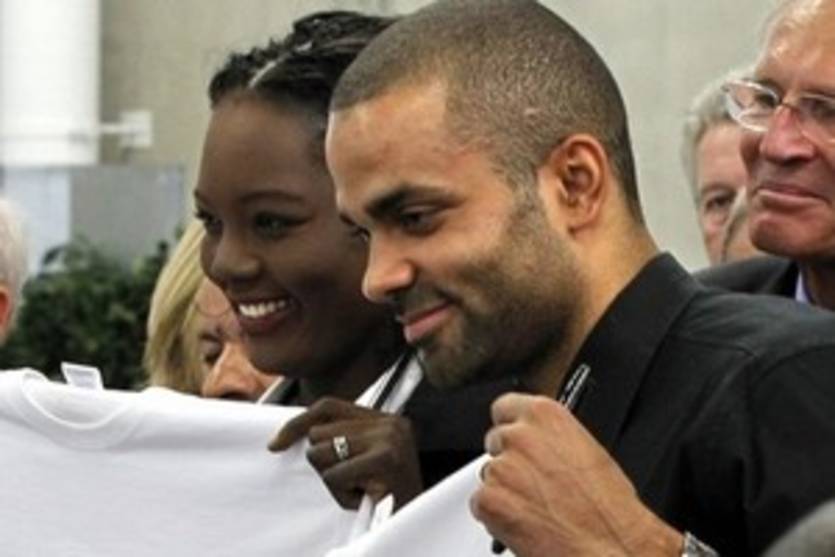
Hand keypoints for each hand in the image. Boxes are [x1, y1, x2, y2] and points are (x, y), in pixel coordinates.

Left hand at [269, 397, 422, 509]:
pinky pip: (334, 475)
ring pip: (321, 453)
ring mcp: (389, 438)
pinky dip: (342, 495)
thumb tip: (289, 435)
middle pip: (319, 431)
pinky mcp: (385, 458)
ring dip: (333, 481)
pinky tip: (364, 499)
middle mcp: (389, 422)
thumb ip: (340, 439)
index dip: (297, 423)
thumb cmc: (386, 496)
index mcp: (384, 418)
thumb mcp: (364, 459)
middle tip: (351, 481)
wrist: (415, 522)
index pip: (328, 406)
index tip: (275, 444)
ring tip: (359, 489)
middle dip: (324, 463)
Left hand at [470, 393, 682, 556]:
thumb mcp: (588, 451)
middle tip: (532, 485)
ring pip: (488, 476)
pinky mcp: (488, 500)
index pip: (505, 408)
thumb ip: (553, 438)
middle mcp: (519, 437)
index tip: (514, 438)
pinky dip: (495, 517)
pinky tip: (524, 524)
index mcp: (545, 416)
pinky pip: (480, 505)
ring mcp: (501, 468)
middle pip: (495, 442)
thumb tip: (541, 442)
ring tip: (535, 509)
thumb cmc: (609, 509)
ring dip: (503, 491)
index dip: (510, 427)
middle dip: (509, 462)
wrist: (610, 548)